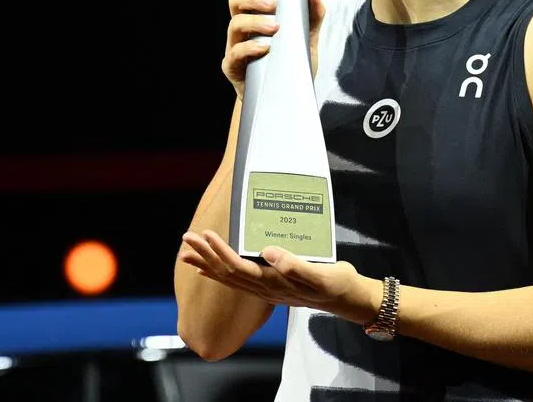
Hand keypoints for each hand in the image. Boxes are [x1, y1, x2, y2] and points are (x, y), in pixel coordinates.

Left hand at [178, 229, 373, 323]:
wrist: (347, 299)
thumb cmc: (336, 284)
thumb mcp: (322, 274)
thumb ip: (296, 265)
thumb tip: (269, 252)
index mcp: (274, 283)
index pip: (239, 267)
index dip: (221, 252)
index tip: (206, 234)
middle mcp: (265, 288)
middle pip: (227, 273)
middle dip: (205, 255)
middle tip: (186, 238)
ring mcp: (266, 289)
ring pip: (228, 277)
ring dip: (207, 263)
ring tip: (186, 251)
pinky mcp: (270, 285)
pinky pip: (237, 280)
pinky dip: (219, 273)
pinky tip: (206, 268)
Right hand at [221, 0, 325, 99]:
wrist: (284, 101)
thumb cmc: (290, 65)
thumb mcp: (306, 40)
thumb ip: (312, 17)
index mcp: (254, 16)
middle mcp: (241, 29)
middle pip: (235, 2)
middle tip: (273, 3)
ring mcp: (234, 47)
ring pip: (234, 25)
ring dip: (254, 22)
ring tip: (274, 27)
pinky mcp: (233, 68)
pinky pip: (234, 53)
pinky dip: (249, 48)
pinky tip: (264, 48)